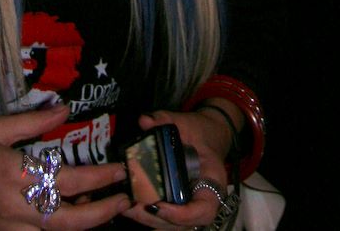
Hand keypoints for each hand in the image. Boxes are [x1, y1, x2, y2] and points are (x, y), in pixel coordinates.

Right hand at [0, 103, 130, 228]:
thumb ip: (31, 122)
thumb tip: (64, 108)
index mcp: (18, 175)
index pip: (70, 180)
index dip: (101, 178)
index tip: (121, 170)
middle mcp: (18, 207)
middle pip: (72, 220)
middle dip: (104, 212)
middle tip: (126, 198)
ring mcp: (9, 227)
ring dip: (84, 222)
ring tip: (103, 207)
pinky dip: (58, 227)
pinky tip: (67, 214)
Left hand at [121, 108, 232, 227]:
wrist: (206, 136)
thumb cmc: (200, 132)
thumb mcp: (186, 122)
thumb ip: (165, 119)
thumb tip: (145, 121)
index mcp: (213, 181)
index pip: (204, 210)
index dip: (182, 215)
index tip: (158, 205)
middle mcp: (204, 200)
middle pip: (183, 225)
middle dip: (155, 218)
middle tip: (132, 206)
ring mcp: (191, 206)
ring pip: (172, 226)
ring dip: (148, 219)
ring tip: (126, 207)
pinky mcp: (179, 207)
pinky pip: (165, 220)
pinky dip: (148, 215)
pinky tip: (129, 204)